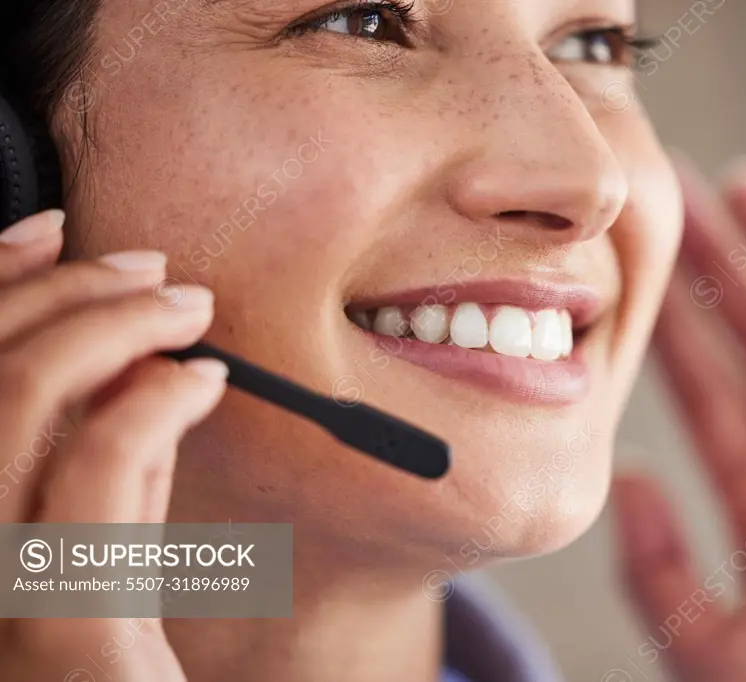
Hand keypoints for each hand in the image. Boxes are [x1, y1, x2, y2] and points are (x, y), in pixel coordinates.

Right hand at [0, 211, 226, 680]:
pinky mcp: (59, 629)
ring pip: (13, 400)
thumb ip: (102, 460)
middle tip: (154, 274)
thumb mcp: (99, 548)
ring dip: (109, 325)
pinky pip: (92, 473)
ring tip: (186, 308)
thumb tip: (128, 355)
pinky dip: (149, 400)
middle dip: (65, 293)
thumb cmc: (115, 657)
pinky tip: (201, 380)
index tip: (50, 229)